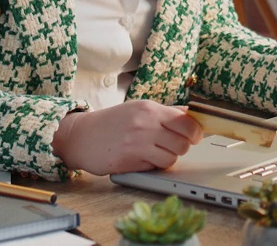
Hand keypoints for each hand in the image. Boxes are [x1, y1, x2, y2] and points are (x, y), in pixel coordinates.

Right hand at [50, 100, 203, 174]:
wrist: (81, 136)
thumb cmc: (111, 123)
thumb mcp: (138, 109)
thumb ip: (165, 112)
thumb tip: (190, 114)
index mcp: (149, 109)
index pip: (186, 122)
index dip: (195, 132)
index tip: (195, 136)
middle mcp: (145, 124)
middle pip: (184, 142)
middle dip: (182, 147)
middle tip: (172, 146)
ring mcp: (138, 143)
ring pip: (172, 157)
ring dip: (168, 158)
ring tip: (155, 152)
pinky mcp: (130, 160)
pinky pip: (156, 167)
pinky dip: (154, 165)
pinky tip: (142, 158)